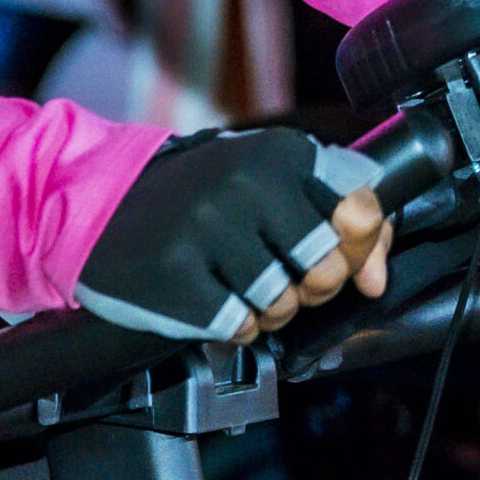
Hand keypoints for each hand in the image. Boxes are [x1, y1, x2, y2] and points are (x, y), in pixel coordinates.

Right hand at [77, 125, 394, 345]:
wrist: (102, 203)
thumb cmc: (200, 197)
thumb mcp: (269, 182)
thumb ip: (337, 217)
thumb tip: (377, 280)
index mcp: (279, 152)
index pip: (362, 214)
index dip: (358, 250)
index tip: (336, 253)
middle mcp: (246, 183)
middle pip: (326, 271)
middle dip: (310, 286)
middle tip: (281, 273)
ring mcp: (208, 230)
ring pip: (283, 306)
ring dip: (267, 308)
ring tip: (236, 280)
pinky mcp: (176, 277)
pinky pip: (240, 328)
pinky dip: (232, 324)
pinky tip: (210, 295)